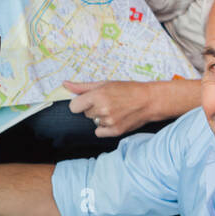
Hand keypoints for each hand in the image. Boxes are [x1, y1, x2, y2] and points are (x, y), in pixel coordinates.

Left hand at [63, 79, 179, 136]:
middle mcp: (102, 109)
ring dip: (101, 118)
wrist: (149, 100)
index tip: (88, 101)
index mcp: (97, 95)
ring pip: (94, 122)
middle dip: (93, 109)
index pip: (74, 106)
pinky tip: (115, 119)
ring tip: (115, 110)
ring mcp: (109, 121)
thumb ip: (82, 87)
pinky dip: (104, 128)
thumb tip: (65, 84)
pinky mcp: (115, 131)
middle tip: (108, 103)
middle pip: (85, 114)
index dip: (80, 104)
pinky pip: (99, 132)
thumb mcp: (105, 83)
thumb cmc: (128, 89)